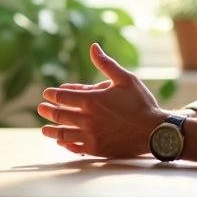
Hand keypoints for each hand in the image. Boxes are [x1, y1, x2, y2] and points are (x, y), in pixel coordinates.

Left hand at [38, 43, 167, 157]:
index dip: (52, 94)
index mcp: (92, 100)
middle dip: (47, 111)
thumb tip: (93, 47)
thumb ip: (106, 64)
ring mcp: (91, 136)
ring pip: (63, 134)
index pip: (63, 96)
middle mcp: (87, 119)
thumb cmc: (141, 103)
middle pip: (59, 115)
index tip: (47, 93)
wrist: (155, 132)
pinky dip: (66, 145)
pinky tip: (62, 142)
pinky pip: (75, 148)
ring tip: (45, 129)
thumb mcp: (125, 79)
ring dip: (51, 131)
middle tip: (41, 109)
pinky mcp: (96, 150)